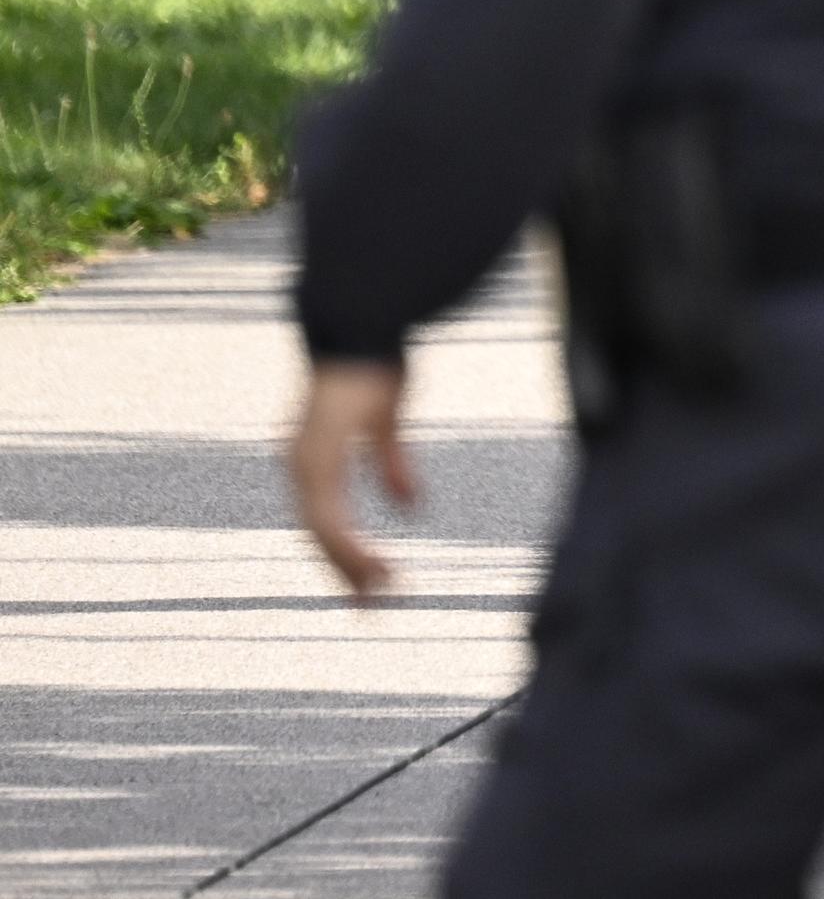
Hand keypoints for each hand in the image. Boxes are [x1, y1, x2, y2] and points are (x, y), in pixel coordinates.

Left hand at [288, 359, 415, 599]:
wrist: (359, 325)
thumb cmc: (373, 365)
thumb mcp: (388, 422)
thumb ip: (393, 465)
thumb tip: (412, 507)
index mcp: (314, 460)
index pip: (327, 521)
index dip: (347, 554)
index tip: (373, 583)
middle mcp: (302, 467)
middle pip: (320, 536)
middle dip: (347, 572)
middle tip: (373, 607)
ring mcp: (306, 464)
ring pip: (322, 533)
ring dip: (351, 566)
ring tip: (379, 593)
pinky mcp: (317, 459)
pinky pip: (329, 516)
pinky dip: (349, 544)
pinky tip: (371, 563)